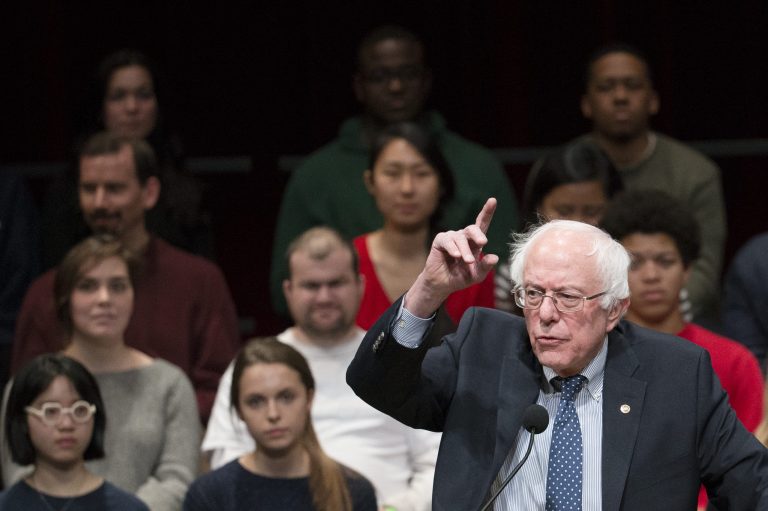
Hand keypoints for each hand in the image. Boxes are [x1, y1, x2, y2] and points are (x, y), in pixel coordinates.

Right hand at [405, 198, 498, 316]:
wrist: (443, 285)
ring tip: (467, 261)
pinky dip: (452, 248)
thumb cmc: (461, 277)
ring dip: (465, 250)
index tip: (493, 200)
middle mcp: (463, 237)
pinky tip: (456, 256)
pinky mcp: (440, 241)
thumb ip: (486, 267)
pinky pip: (447, 240)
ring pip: (460, 238)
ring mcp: (451, 238)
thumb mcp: (477, 275)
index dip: (487, 212)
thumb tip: (495, 257)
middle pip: (472, 228)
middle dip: (478, 234)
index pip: (482, 224)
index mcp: (475, 242)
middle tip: (483, 243)